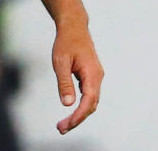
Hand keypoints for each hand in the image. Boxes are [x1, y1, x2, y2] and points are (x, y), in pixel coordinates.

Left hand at [52, 19, 102, 133]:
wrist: (74, 27)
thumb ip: (64, 82)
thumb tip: (67, 104)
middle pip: (91, 105)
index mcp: (92, 74)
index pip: (88, 102)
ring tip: (63, 124)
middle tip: (61, 129)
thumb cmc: (66, 42)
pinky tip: (70, 109)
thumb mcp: (60, 62)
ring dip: (79, 114)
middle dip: (77, 119)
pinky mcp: (91, 76)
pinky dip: (80, 105)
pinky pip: (88, 95)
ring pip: (90, 101)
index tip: (66, 125)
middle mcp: (97, 78)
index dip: (78, 116)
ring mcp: (95, 77)